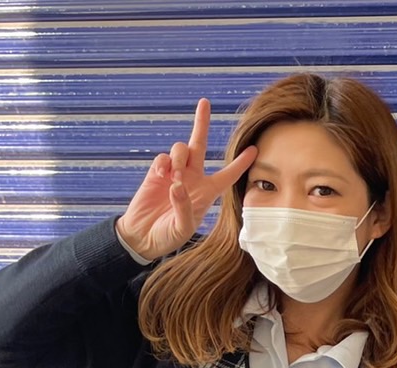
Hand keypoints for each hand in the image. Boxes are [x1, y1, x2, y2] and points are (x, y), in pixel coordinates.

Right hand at [117, 99, 257, 261]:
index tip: (254, 149)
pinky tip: (160, 177)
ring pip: (181, 149)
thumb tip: (177, 185)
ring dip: (179, 159)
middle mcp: (192, 178)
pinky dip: (162, 164)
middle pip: (200, 145)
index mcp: (206, 192)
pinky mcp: (156, 173)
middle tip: (205, 102)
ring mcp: (174, 173)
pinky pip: (162, 158)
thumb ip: (183, 207)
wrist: (142, 236)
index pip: (227, 175)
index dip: (240, 163)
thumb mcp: (181, 228)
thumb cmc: (167, 236)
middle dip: (202, 124)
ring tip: (175, 178)